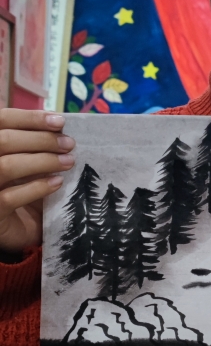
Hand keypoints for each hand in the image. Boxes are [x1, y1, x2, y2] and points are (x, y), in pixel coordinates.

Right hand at [0, 110, 74, 254]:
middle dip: (41, 139)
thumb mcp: (26, 163)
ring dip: (42, 161)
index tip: (59, 121)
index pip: (3, 119)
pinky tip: (57, 183)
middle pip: (5, 140)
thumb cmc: (18, 189)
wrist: (11, 228)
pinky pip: (11, 197)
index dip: (30, 117)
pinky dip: (37, 188)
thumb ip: (34, 145)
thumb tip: (58, 125)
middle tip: (69, 144)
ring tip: (68, 161)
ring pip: (7, 166)